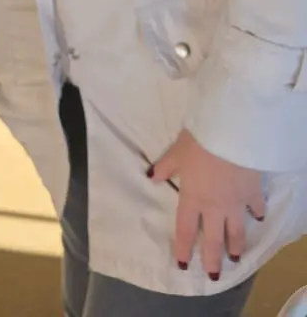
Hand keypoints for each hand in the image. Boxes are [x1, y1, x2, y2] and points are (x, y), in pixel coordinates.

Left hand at [150, 129, 265, 279]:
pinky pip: (256, 207)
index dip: (184, 248)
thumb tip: (150, 177)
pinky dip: (257, 213)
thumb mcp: (177, 152)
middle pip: (213, 240)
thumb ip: (165, 167)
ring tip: (236, 257)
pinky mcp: (253, 193)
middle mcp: (214, 207)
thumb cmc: (200, 141)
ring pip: (236, 231)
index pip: (186, 229)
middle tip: (214, 275)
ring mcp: (236, 203)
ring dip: (236, 245)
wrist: (233, 135)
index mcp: (193, 198)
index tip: (183, 264)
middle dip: (213, 259)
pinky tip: (258, 217)